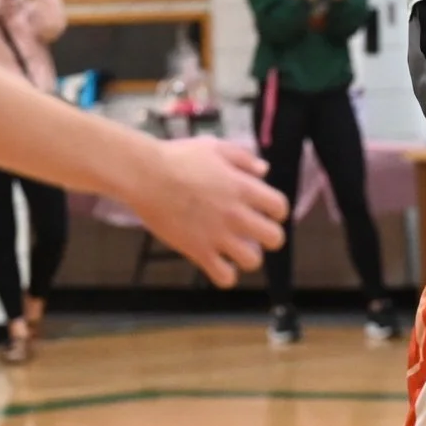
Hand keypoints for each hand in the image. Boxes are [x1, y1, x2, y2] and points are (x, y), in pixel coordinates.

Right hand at [120, 138, 286, 286]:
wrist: (145, 175)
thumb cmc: (178, 158)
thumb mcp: (215, 148)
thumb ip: (243, 158)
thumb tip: (264, 170)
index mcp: (243, 188)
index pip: (280, 208)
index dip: (276, 211)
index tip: (265, 211)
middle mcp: (236, 214)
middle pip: (275, 238)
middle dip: (269, 237)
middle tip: (254, 233)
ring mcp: (218, 235)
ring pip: (253, 261)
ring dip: (248, 256)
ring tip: (235, 249)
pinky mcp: (198, 251)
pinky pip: (224, 277)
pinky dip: (225, 275)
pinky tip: (218, 264)